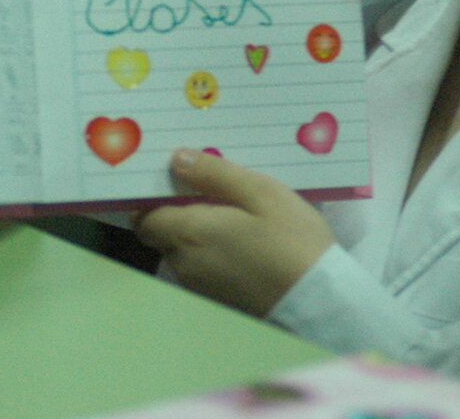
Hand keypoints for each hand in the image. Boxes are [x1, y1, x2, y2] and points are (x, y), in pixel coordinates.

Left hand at [133, 149, 334, 316]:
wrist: (316, 299)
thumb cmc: (291, 239)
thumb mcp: (261, 193)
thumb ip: (215, 174)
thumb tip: (177, 159)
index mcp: (189, 233)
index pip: (143, 216)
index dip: (153, 194)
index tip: (175, 175)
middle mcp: (183, 262)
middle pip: (162, 231)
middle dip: (178, 208)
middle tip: (214, 185)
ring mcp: (198, 284)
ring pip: (181, 247)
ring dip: (197, 227)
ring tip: (235, 207)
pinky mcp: (215, 295)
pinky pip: (200, 262)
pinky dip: (211, 246)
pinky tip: (242, 234)